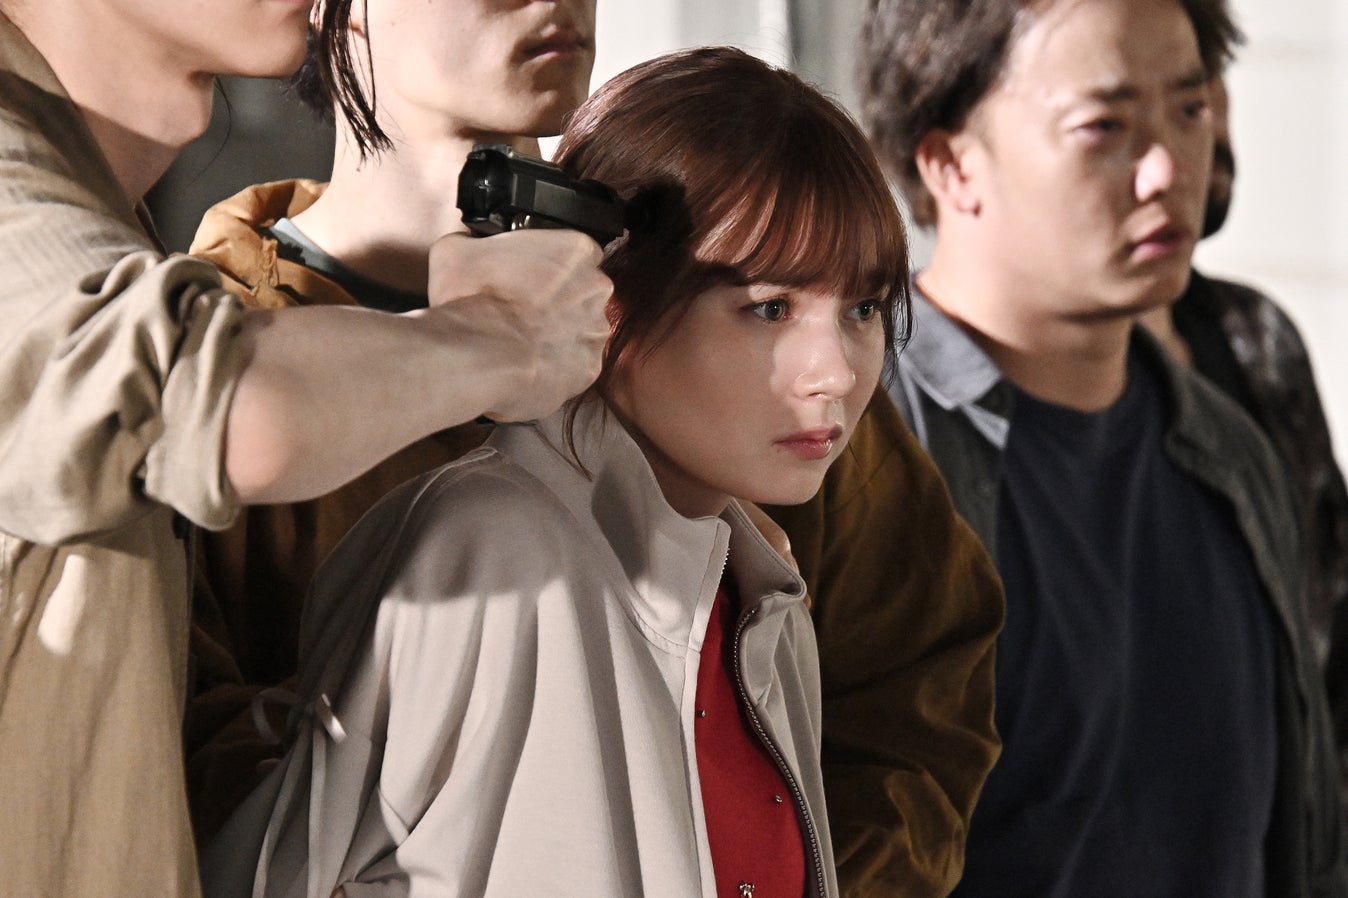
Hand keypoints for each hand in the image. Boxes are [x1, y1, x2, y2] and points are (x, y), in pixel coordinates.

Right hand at [426, 229, 611, 421]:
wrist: (480, 355)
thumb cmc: (475, 300)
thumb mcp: (455, 250)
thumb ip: (471, 241)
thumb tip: (466, 244)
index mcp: (575, 250)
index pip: (574, 250)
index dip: (548, 263)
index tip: (528, 273)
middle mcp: (595, 288)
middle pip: (581, 290)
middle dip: (556, 299)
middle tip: (521, 308)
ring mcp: (594, 330)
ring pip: (581, 329)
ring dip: (558, 332)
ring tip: (521, 338)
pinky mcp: (588, 368)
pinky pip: (575, 364)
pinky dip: (556, 365)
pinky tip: (529, 362)